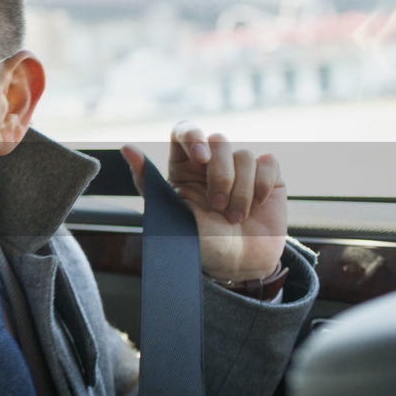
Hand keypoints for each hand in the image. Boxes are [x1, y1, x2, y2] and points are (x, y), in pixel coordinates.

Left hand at [120, 121, 287, 280]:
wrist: (236, 265)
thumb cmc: (198, 242)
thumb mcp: (168, 214)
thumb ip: (147, 181)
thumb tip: (127, 148)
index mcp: (183, 167)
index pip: (185, 130)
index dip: (194, 136)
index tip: (200, 158)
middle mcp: (211, 163)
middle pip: (218, 140)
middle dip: (220, 176)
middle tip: (217, 206)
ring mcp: (241, 168)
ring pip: (244, 155)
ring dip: (240, 190)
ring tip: (235, 217)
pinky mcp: (267, 176)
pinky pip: (268, 162)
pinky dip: (262, 186)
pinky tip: (256, 206)